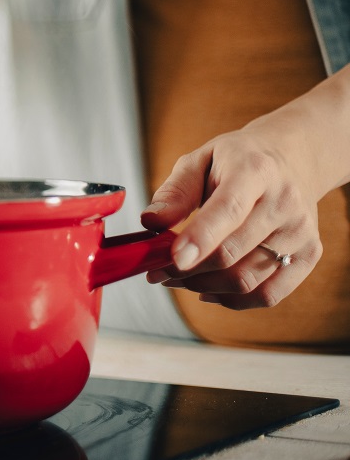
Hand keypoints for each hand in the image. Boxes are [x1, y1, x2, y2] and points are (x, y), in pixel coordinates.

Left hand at [139, 65, 349, 308]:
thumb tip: (151, 222)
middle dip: (188, 270)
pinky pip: (268, 294)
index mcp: (254, 171)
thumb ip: (175, 192)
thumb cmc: (237, 161)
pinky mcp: (310, 255)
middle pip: (233, 252)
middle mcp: (284, 202)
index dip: (200, 239)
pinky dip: (233, 300)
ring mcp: (300, 232)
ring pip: (247, 279)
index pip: (228, 210)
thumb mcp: (199, 161)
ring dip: (204, 287)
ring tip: (178, 279)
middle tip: (158, 271)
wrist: (291, 159)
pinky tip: (209, 290)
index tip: (174, 260)